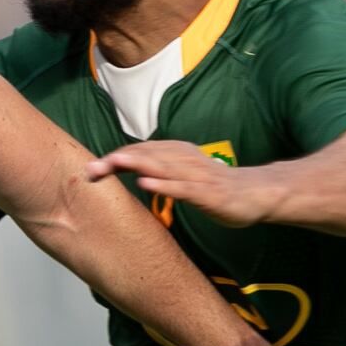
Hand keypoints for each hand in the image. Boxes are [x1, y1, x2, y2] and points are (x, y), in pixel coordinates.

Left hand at [88, 142, 276, 227]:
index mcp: (176, 153)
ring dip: (134, 165)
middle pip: (145, 156)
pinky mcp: (207, 192)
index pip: (140, 152)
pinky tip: (145, 184)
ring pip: (161, 166)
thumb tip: (130, 172)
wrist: (254, 193)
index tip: (91, 167)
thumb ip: (159, 171)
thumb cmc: (215, 186)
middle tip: (90, 168)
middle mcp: (183, 159)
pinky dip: (163, 184)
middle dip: (117, 160)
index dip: (115, 157)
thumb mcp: (183, 174)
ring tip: (110, 164)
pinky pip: (182, 187)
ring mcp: (195, 175)